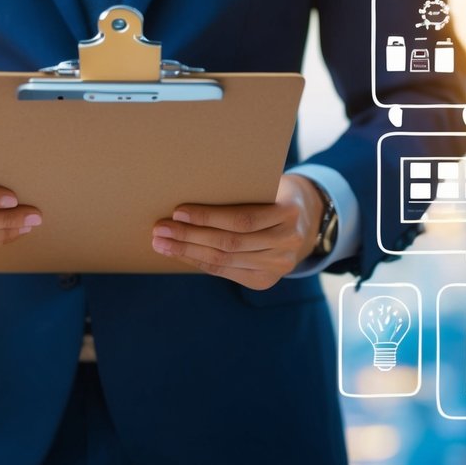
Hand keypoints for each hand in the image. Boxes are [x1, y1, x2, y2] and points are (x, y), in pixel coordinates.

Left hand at [151, 174, 323, 289]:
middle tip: (160, 230)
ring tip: (162, 244)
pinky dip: (199, 262)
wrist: (305, 220)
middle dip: (190, 237)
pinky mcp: (266, 280)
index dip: (208, 217)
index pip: (242, 219)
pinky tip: (180, 254)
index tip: (178, 212)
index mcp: (288, 212)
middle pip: (229, 243)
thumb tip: (190, 195)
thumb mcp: (266, 184)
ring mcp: (279, 265)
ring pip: (224, 261)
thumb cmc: (273, 193)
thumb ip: (240, 190)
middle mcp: (287, 242)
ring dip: (188, 252)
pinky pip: (225, 272)